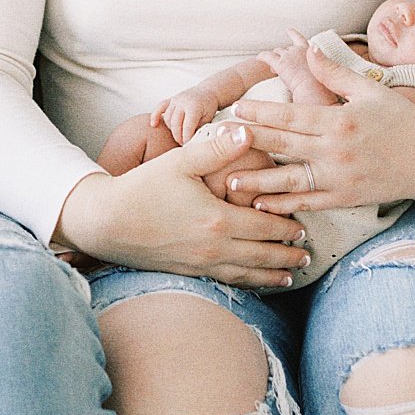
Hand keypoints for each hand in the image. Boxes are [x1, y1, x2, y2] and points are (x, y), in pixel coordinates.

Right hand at [54, 126, 310, 287]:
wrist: (105, 223)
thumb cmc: (141, 188)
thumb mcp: (179, 162)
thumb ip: (216, 149)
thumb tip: (248, 131)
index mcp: (218, 220)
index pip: (265, 226)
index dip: (286, 227)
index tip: (304, 226)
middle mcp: (215, 248)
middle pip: (262, 254)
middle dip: (287, 254)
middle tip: (308, 253)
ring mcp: (201, 264)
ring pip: (247, 273)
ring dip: (272, 274)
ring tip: (292, 274)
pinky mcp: (188, 272)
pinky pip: (227, 282)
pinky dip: (248, 283)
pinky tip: (255, 282)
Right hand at [151, 88, 221, 144]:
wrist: (208, 92)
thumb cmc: (208, 106)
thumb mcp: (208, 118)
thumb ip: (199, 129)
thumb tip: (192, 141)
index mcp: (194, 106)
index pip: (187, 126)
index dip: (187, 138)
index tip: (188, 145)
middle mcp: (183, 102)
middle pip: (175, 123)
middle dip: (178, 136)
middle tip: (182, 144)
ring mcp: (175, 100)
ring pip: (167, 118)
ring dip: (171, 129)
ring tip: (178, 135)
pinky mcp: (171, 99)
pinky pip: (160, 107)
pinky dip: (155, 115)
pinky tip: (153, 124)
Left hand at [224, 49, 414, 212]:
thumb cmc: (402, 121)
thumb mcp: (370, 90)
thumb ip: (335, 73)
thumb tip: (308, 48)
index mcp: (341, 120)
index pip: (292, 116)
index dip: (262, 114)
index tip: (237, 109)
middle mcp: (338, 151)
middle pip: (285, 146)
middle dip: (251, 143)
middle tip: (218, 141)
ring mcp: (341, 178)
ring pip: (292, 181)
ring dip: (260, 182)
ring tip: (230, 181)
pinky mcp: (347, 199)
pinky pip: (311, 203)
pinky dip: (285, 205)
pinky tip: (262, 205)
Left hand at [259, 30, 335, 105]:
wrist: (315, 90)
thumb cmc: (321, 88)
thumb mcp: (322, 74)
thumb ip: (315, 69)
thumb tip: (308, 73)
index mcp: (311, 52)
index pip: (300, 39)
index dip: (293, 35)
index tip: (289, 30)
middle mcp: (299, 50)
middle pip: (287, 49)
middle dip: (283, 56)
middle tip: (283, 67)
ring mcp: (289, 56)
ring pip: (277, 52)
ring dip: (275, 58)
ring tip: (273, 69)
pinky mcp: (280, 63)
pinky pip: (267, 56)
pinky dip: (262, 56)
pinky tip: (259, 58)